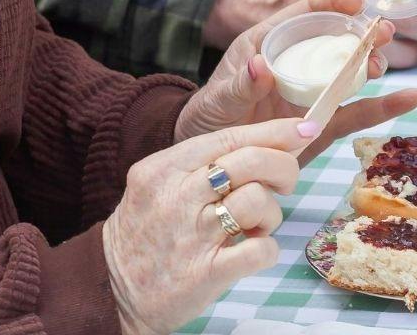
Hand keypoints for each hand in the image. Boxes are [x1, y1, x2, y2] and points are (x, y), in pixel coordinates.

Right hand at [104, 115, 306, 334]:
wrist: (112, 289)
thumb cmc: (146, 231)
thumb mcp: (159, 183)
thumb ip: (204, 163)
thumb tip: (269, 142)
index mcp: (165, 168)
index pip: (229, 137)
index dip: (274, 131)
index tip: (304, 128)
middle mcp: (177, 196)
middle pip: (250, 162)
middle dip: (283, 166)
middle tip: (286, 181)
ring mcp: (192, 235)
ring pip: (259, 201)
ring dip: (271, 214)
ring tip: (254, 226)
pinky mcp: (206, 273)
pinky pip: (260, 250)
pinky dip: (267, 249)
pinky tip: (251, 250)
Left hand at [178, 0, 416, 162]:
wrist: (213, 163)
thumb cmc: (209, 118)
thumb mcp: (218, 100)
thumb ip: (239, 84)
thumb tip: (259, 65)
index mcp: (270, 44)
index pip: (304, 13)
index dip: (332, 2)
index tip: (356, 1)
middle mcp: (297, 64)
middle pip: (336, 40)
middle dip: (361, 33)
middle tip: (384, 33)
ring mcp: (313, 94)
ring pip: (351, 72)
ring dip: (372, 64)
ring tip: (383, 65)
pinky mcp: (324, 125)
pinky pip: (357, 113)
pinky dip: (385, 106)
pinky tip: (413, 97)